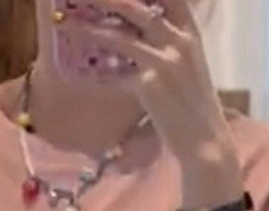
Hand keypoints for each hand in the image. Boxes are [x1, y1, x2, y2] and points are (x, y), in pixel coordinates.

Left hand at [56, 0, 236, 167]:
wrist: (205, 139)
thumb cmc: (195, 108)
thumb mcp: (190, 67)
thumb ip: (169, 47)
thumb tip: (135, 38)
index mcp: (190, 34)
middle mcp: (178, 42)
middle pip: (137, 7)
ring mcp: (164, 62)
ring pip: (118, 37)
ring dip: (86, 28)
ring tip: (63, 23)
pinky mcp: (149, 85)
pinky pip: (113, 75)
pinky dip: (93, 72)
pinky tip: (74, 70)